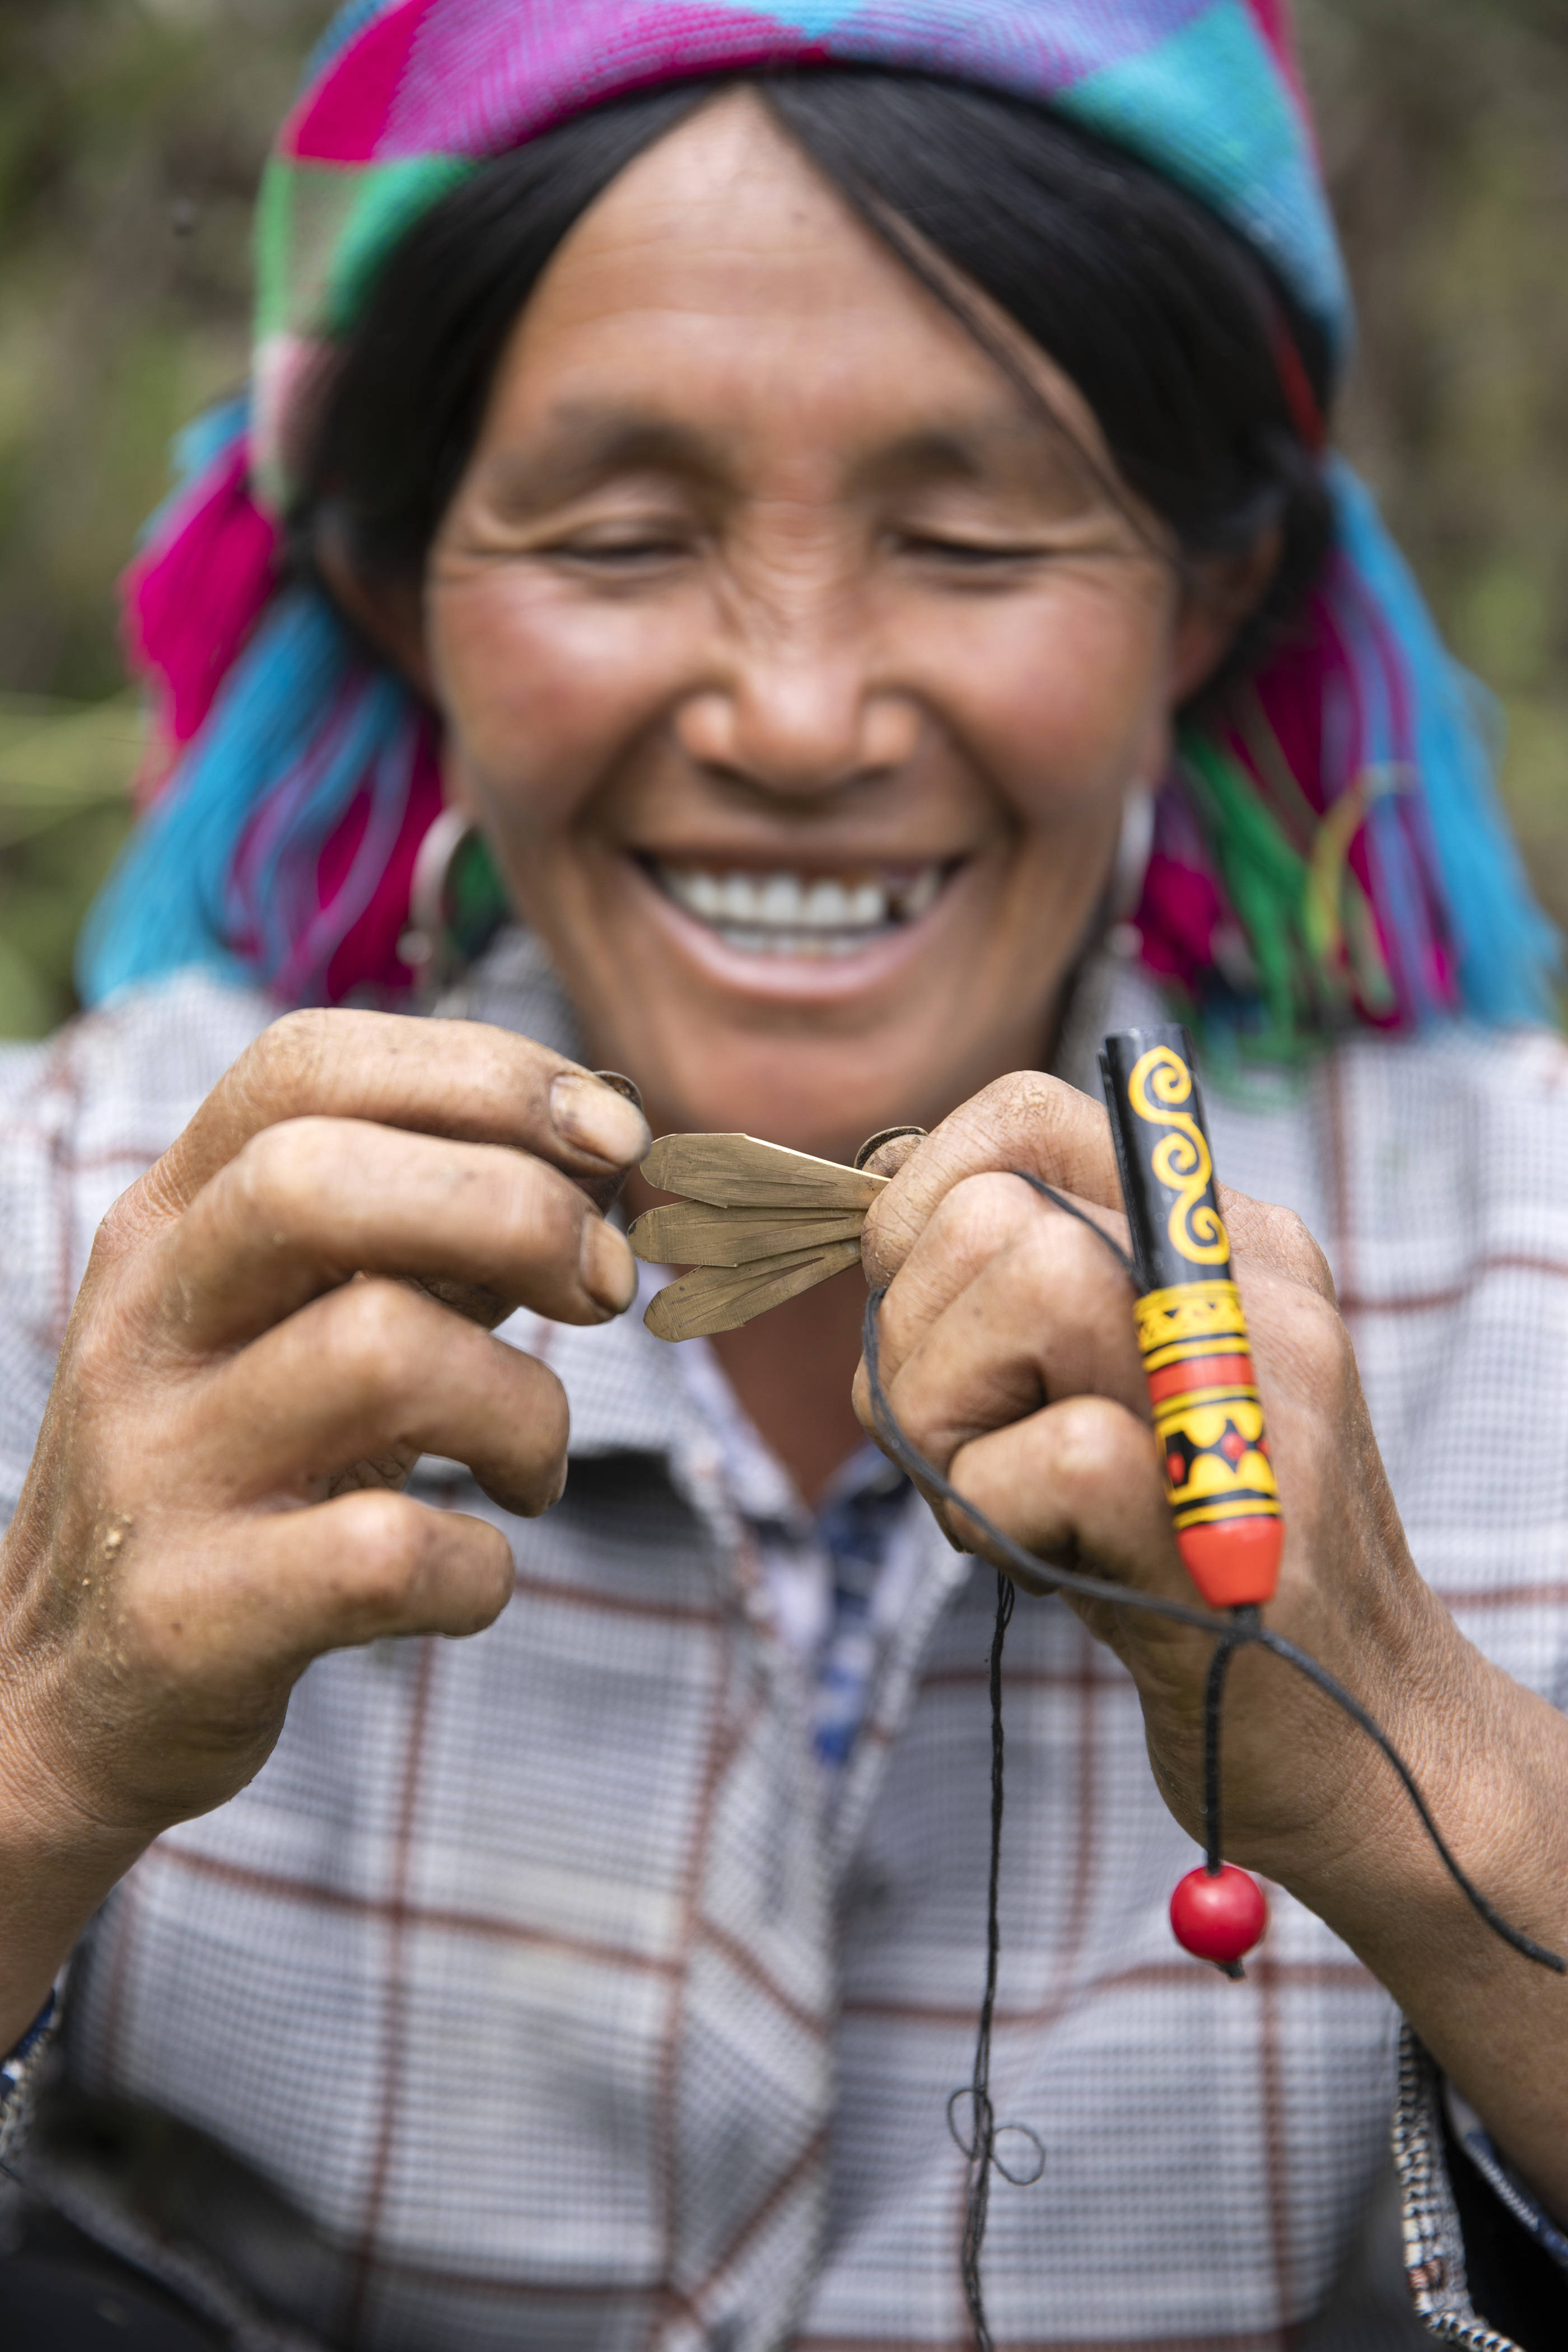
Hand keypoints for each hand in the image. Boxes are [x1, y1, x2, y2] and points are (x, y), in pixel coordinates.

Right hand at [0, 1011, 648, 2040]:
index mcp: (170, 1218)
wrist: (73, 1690)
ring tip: (534, 1459)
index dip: (484, 1075)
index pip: (306, 1066)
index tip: (615, 1135)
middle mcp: (147, 1320)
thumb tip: (604, 1157)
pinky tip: (473, 1572)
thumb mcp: (297, 1317)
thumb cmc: (241, 1466)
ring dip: (525, 1403)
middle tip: (602, 1285)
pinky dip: (479, 1565)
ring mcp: (158, 1465)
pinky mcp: (192, 1612)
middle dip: (516, 1207)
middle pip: (322, 1182)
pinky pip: (384, 1554)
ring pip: (377, 1351)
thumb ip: (428, 1231)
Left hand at [857, 1072, 1567, 2216]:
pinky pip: (1047, 1451)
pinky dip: (1000, 1515)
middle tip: (963, 1446)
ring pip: (1021, 1282)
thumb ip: (1009, 1298)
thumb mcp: (1104, 1395)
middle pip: (990, 1209)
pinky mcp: (1225, 1507)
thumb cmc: (1184, 1564)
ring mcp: (1251, 1386)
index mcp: (1218, 1240)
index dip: (914, 1202)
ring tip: (1007, 1501)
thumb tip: (874, 1203)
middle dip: (914, 1341)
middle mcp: (1247, 1283)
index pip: (1021, 1116)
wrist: (1355, 1739)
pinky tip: (1052, 1564)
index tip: (915, 1314)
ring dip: (946, 1423)